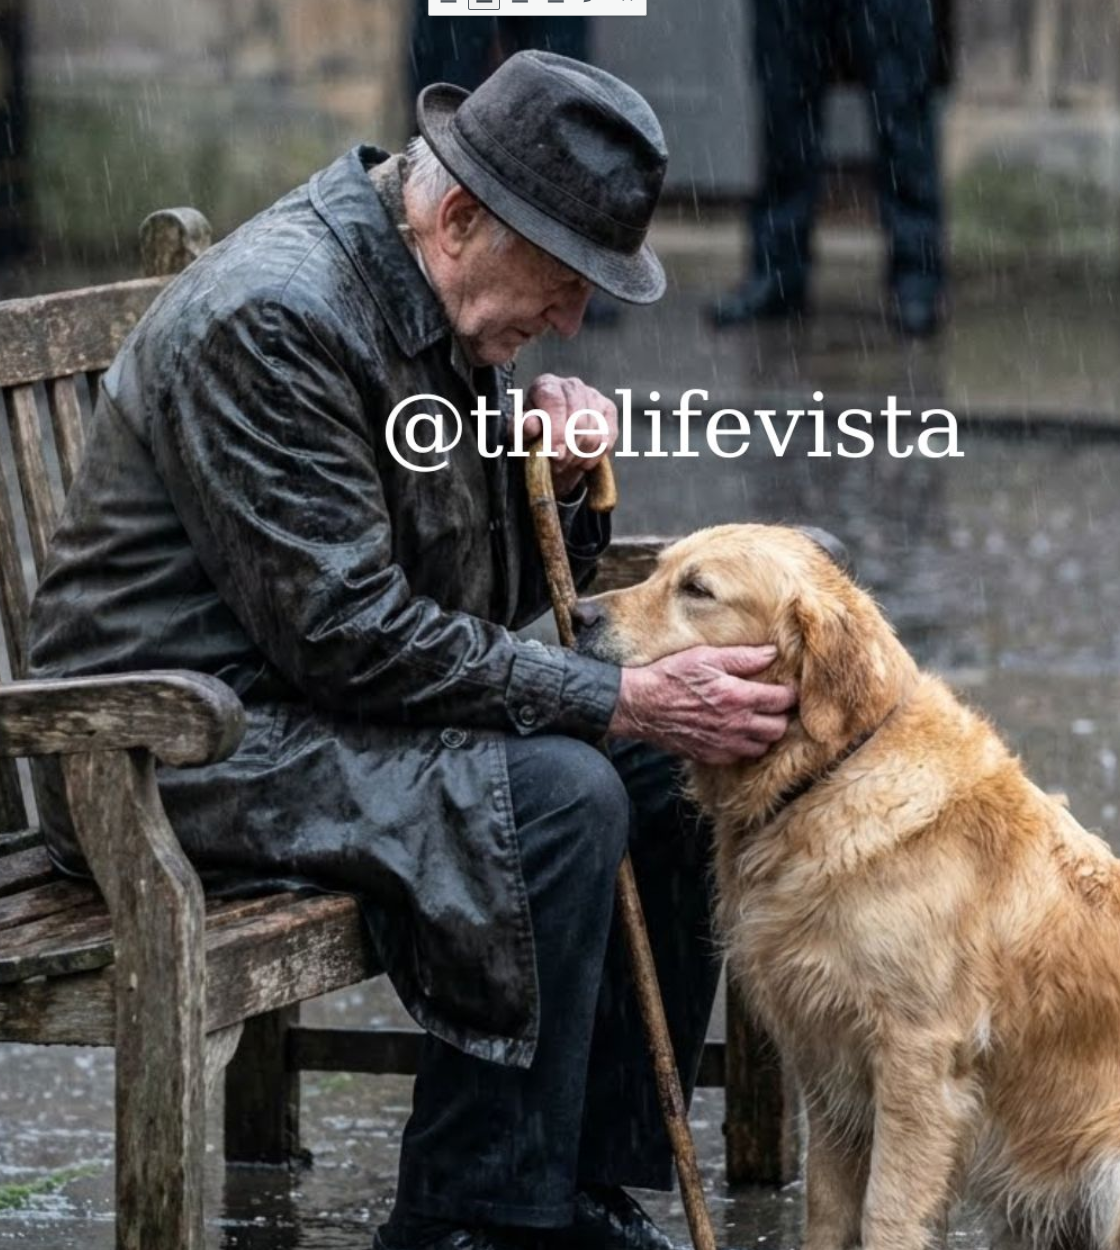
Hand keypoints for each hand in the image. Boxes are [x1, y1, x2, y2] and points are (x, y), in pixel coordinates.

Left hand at [518, 373, 617, 497]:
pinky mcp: (609, 410)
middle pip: (578, 418)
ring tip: (564, 462)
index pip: (555, 401)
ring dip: (578, 455)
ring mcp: (593, 395)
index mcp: (546, 386)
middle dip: (568, 448)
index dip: (556, 429)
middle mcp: (571, 385)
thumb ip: (521, 430)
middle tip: (557, 465)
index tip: (555, 453)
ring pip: (593, 432)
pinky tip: (580, 460)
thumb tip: (530, 425)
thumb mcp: (520, 436)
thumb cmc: (532, 438)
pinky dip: (593, 457)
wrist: (552, 447)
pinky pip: (606, 440)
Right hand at [608, 645, 796, 764]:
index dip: (789, 693)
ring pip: (762, 746)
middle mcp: (735, 724)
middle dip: (780, 715)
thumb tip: (771, 653)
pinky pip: (740, 757)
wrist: (640, 705)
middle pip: (778, 728)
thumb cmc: (670, 677)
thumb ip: (742, 657)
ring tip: (756, 719)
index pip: (783, 700)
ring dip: (764, 734)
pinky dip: (744, 746)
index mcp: (738, 696)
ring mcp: (724, 744)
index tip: (786, 687)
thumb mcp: (705, 657)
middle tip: (773, 704)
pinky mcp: (711, 755)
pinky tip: (736, 732)